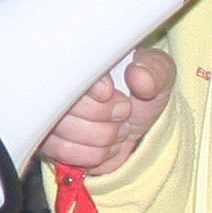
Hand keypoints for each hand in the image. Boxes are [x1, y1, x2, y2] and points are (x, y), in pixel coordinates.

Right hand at [38, 49, 177, 178]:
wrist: (135, 121)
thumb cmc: (144, 89)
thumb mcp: (160, 73)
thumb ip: (155, 70)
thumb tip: (138, 75)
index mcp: (82, 58)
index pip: (70, 72)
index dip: (92, 88)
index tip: (111, 92)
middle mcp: (59, 84)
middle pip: (65, 106)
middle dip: (105, 116)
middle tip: (123, 110)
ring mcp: (51, 114)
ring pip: (65, 133)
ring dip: (102, 137)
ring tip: (118, 128)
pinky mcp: (51, 141)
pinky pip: (65, 153)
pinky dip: (94, 154)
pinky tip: (106, 145)